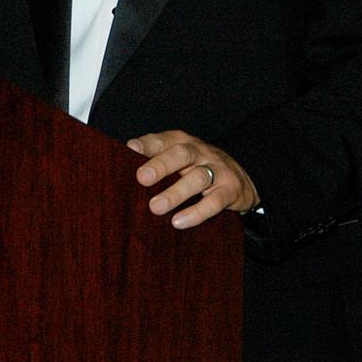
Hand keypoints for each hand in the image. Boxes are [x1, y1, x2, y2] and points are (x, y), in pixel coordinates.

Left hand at [126, 130, 258, 229]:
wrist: (242, 179)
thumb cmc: (197, 168)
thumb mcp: (178, 160)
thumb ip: (154, 160)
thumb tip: (119, 166)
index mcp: (182, 142)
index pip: (163, 140)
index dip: (147, 144)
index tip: (130, 150)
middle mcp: (200, 152)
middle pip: (181, 154)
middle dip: (161, 165)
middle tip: (142, 178)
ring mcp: (218, 170)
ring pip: (198, 177)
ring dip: (176, 192)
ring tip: (156, 207)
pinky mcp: (230, 190)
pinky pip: (215, 201)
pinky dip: (197, 212)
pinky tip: (179, 221)